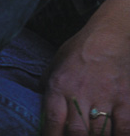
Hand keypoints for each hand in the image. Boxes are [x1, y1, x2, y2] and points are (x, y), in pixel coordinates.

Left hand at [43, 18, 129, 134]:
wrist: (109, 36)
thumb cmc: (80, 50)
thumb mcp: (57, 62)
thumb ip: (47, 84)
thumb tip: (40, 104)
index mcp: (59, 85)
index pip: (52, 120)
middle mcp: (80, 93)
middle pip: (76, 132)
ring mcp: (104, 97)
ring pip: (99, 134)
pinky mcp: (124, 100)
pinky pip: (123, 129)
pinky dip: (119, 135)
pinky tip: (114, 135)